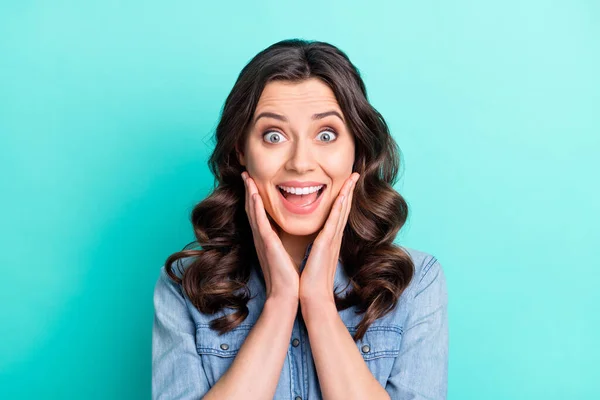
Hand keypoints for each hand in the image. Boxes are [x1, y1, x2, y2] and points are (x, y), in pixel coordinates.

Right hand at [242, 171, 299, 302]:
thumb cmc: (288, 277)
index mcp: (267, 239)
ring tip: (246, 177)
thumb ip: (283, 242)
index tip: (253, 181)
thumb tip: (287, 233)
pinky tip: (253, 194)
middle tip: (245, 173)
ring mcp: (262, 240)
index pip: (259, 213)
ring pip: (253, 211)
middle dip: (248, 190)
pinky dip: (255, 207)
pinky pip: (259, 222)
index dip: (254, 197)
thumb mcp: (285, 254)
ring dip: (249, 193)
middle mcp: (261, 238)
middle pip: (251, 209)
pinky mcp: (266, 244)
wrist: (287, 295)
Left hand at [299, 172, 359, 304]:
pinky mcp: (326, 245)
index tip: (346, 183)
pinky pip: (334, 222)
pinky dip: (339, 208)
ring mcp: (332, 241)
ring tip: (352, 178)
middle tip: (355, 174)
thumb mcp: (311, 258)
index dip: (342, 198)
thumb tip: (312, 240)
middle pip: (343, 209)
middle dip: (349, 190)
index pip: (337, 214)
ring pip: (342, 212)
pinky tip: (342, 196)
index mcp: (329, 240)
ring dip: (347, 193)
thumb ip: (314, 247)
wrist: (313, 298)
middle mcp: (333, 238)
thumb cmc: (310, 281)